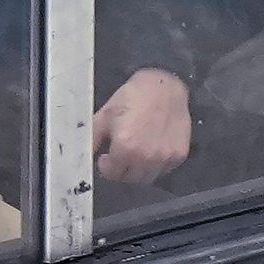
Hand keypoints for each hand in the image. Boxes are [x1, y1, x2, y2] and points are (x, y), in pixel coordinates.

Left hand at [90, 68, 192, 183]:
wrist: (164, 85)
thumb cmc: (135, 97)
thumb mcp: (105, 115)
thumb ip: (93, 139)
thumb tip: (84, 155)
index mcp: (125, 148)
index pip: (112, 174)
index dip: (107, 166)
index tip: (107, 158)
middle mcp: (146, 157)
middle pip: (129, 178)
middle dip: (122, 169)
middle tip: (122, 154)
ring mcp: (164, 157)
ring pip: (147, 178)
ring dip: (139, 169)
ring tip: (137, 151)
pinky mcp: (178, 154)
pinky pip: (164, 170)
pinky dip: (157, 164)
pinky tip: (153, 148)